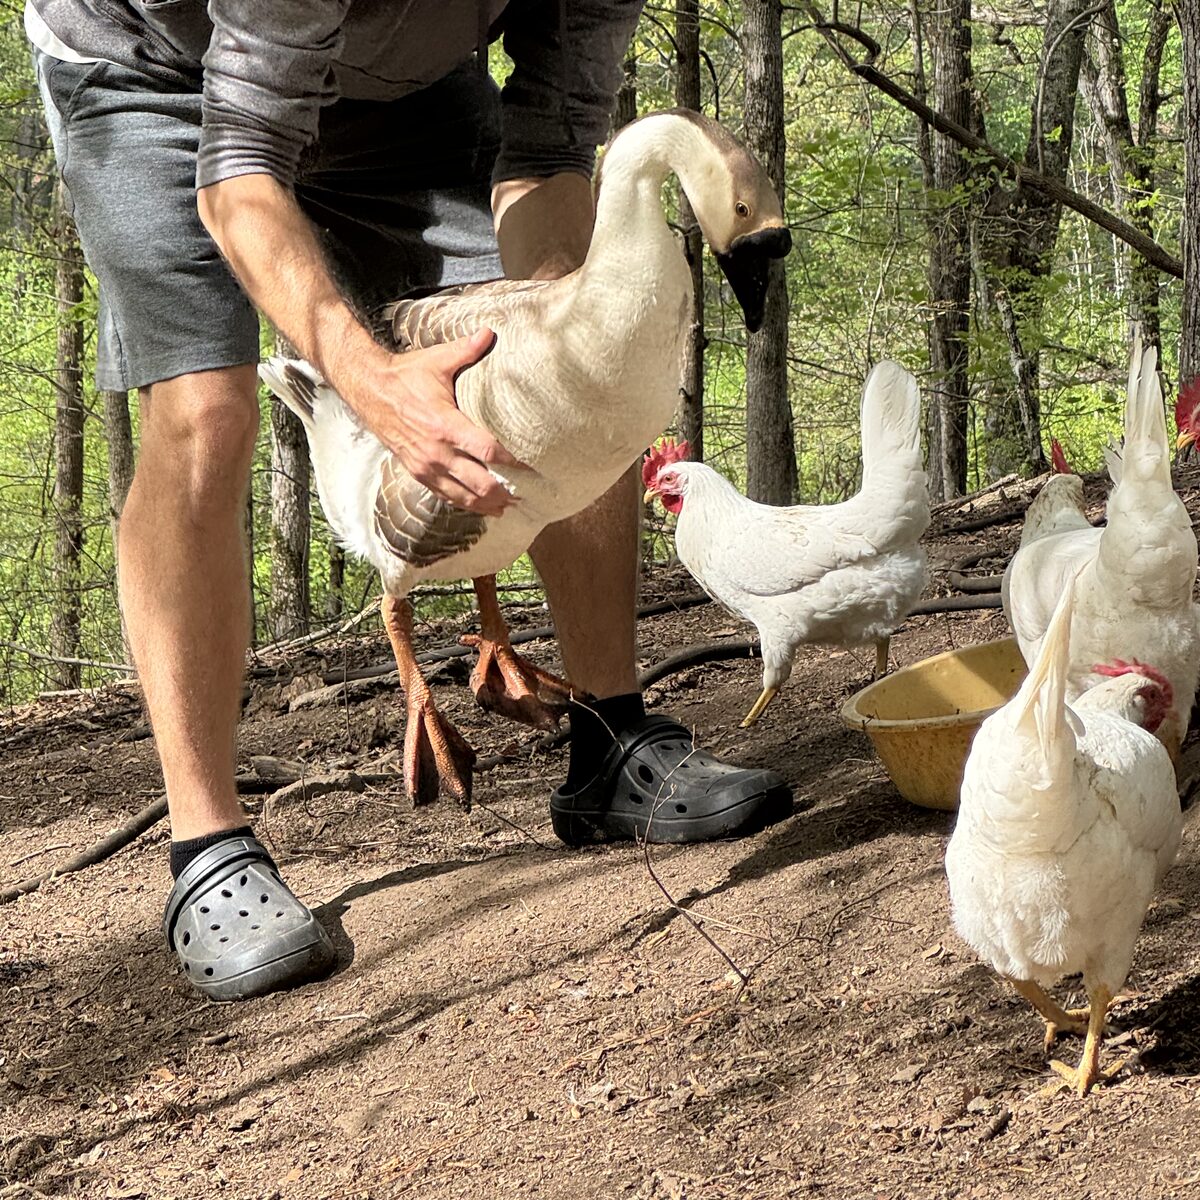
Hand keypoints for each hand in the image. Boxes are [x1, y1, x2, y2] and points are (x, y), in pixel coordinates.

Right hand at [344, 327, 524, 515]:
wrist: (369, 391)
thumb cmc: (405, 377)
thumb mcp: (436, 361)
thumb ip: (466, 350)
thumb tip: (490, 332)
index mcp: (445, 424)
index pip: (487, 450)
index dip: (512, 461)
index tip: (532, 466)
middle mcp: (436, 451)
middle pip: (479, 482)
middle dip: (505, 491)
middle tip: (528, 494)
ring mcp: (426, 466)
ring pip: (463, 496)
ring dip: (488, 504)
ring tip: (510, 506)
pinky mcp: (418, 473)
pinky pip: (446, 496)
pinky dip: (467, 504)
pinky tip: (483, 507)